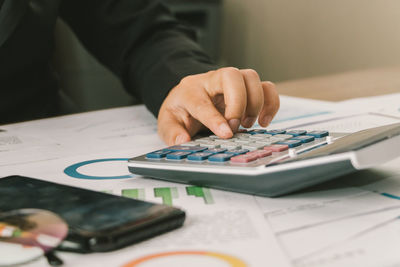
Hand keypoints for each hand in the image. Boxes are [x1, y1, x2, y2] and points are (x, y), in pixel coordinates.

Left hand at [158, 67, 279, 144]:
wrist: (187, 99)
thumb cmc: (180, 111)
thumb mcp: (167, 123)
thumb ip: (172, 133)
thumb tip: (183, 140)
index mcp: (189, 90)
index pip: (203, 101)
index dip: (215, 119)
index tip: (226, 134)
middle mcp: (212, 80)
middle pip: (231, 75)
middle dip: (238, 103)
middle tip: (236, 126)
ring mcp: (231, 82)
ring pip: (251, 77)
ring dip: (255, 103)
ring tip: (248, 124)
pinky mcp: (246, 88)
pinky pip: (266, 87)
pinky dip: (270, 103)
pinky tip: (263, 121)